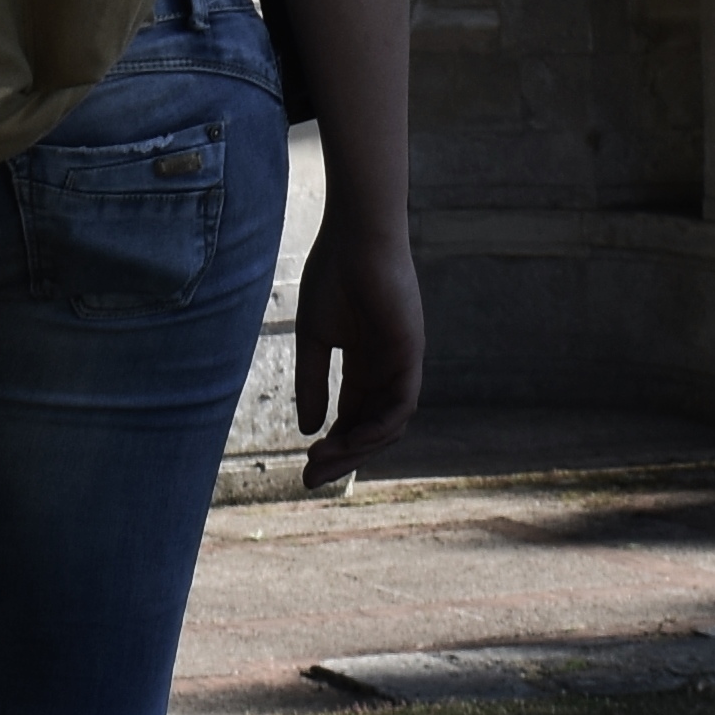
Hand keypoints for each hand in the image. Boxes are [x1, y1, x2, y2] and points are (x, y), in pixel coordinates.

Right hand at [285, 197, 421, 491]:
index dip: (332, 444)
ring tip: (322, 461)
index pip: (353, 416)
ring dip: (356, 449)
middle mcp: (385, 368)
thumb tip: (308, 430)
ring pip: (386, 424)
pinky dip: (378, 428)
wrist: (356, 236)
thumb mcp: (314, 338)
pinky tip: (349, 440)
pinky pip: (401, 405)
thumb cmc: (333, 275)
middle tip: (309, 479)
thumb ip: (313, 382)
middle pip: (369, 427)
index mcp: (364, 363)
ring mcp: (400, 363)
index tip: (303, 464)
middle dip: (341, 456)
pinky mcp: (411, 354)